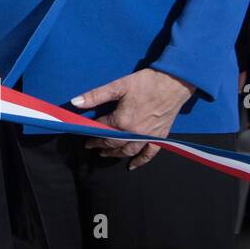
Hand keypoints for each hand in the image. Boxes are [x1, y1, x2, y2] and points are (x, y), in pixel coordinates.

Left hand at [73, 68, 195, 168]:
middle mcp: (135, 132)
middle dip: (100, 145)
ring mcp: (148, 137)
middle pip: (113, 143)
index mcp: (122, 120)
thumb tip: (75, 102)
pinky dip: (140, 161)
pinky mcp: (159, 137)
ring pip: (128, 151)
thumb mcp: (118, 86)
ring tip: (105, 154)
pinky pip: (149, 154)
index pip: (102, 129)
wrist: (174, 83)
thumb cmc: (146, 82)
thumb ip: (95, 96)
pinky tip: (132, 166)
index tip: (84, 135)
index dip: (92, 132)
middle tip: (91, 146)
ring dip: (115, 154)